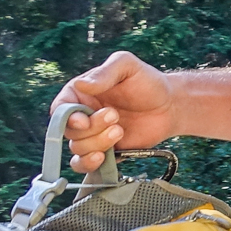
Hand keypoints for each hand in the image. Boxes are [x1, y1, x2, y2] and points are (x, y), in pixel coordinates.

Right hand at [55, 50, 176, 172]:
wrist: (170, 106)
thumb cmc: (147, 82)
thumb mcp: (126, 66)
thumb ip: (104, 73)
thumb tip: (80, 84)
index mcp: (80, 94)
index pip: (59, 109)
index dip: (66, 118)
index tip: (83, 120)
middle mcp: (83, 116)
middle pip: (69, 132)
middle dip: (92, 128)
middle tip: (115, 116)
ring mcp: (93, 135)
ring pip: (78, 149)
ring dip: (98, 143)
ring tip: (120, 130)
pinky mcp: (106, 152)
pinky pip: (86, 164)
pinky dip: (89, 164)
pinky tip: (103, 157)